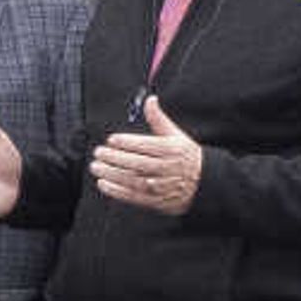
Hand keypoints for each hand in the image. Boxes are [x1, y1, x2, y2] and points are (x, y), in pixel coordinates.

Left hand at [90, 98, 203, 215]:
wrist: (204, 182)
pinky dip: (117, 191)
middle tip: (99, 153)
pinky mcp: (156, 200)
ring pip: (133, 180)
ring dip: (112, 174)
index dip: (127, 142)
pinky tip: (104, 184)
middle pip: (137, 163)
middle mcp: (166, 168)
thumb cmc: (186, 156)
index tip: (112, 139)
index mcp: (171, 150)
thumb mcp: (175, 135)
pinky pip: (134, 196)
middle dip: (115, 158)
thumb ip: (158, 119)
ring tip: (96, 167)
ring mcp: (161, 186)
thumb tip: (150, 99)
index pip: (146, 145)